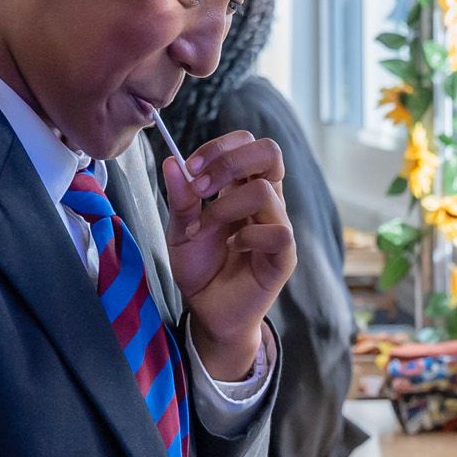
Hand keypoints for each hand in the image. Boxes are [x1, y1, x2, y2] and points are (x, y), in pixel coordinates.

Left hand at [159, 131, 294, 380]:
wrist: (206, 311)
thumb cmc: (200, 268)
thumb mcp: (180, 229)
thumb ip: (180, 198)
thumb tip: (173, 160)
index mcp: (242, 188)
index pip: (248, 144)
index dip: (220, 147)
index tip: (191, 167)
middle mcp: (266, 201)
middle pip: (270, 152)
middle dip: (229, 161)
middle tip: (200, 186)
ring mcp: (277, 226)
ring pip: (264, 190)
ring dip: (224, 206)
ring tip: (203, 229)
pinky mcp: (284, 256)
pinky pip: (277, 232)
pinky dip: (247, 237)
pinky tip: (232, 249)